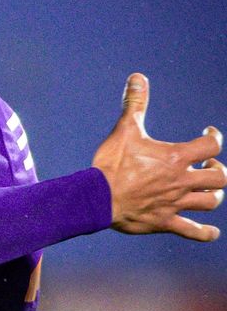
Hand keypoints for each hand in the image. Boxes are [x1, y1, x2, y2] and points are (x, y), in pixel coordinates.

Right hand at [92, 74, 224, 240]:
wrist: (96, 197)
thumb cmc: (111, 164)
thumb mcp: (124, 130)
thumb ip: (134, 104)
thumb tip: (138, 77)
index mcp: (175, 158)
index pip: (211, 146)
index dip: (214, 138)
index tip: (208, 133)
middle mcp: (181, 181)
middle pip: (219, 177)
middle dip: (217, 169)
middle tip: (206, 165)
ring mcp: (175, 203)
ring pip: (211, 201)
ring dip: (213, 194)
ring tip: (206, 189)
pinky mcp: (165, 221)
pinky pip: (193, 231)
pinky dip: (206, 233)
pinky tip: (212, 232)